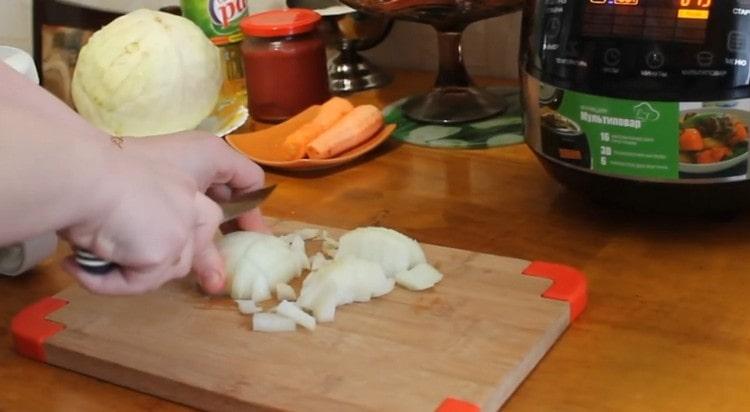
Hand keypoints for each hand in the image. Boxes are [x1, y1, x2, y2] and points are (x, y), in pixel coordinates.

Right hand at [59, 132, 266, 294]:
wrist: (80, 172)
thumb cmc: (83, 170)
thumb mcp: (116, 187)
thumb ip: (132, 213)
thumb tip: (113, 243)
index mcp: (178, 178)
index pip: (204, 210)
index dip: (197, 231)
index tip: (188, 245)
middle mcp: (190, 202)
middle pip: (201, 240)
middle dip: (204, 263)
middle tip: (206, 283)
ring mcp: (182, 229)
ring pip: (168, 269)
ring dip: (132, 273)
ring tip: (88, 261)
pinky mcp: (166, 252)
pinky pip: (137, 283)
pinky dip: (106, 282)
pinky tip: (78, 267)